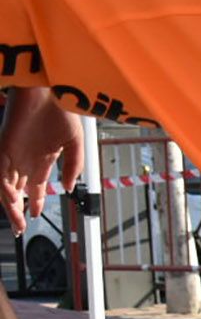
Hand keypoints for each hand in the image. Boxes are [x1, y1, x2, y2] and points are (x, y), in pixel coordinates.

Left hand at [0, 89, 84, 236]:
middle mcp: (25, 158)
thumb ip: (73, 167)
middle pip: (17, 191)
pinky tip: (12, 201)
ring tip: (17, 222)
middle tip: (21, 228)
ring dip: (9, 205)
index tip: (37, 216)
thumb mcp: (75, 144)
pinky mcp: (4, 146)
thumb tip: (69, 188)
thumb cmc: (61, 110)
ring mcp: (13, 153)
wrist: (50, 89)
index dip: (35, 202)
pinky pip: (0, 173)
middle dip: (17, 211)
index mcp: (42, 158)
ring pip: (6, 186)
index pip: (35, 186)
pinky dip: (4, 189)